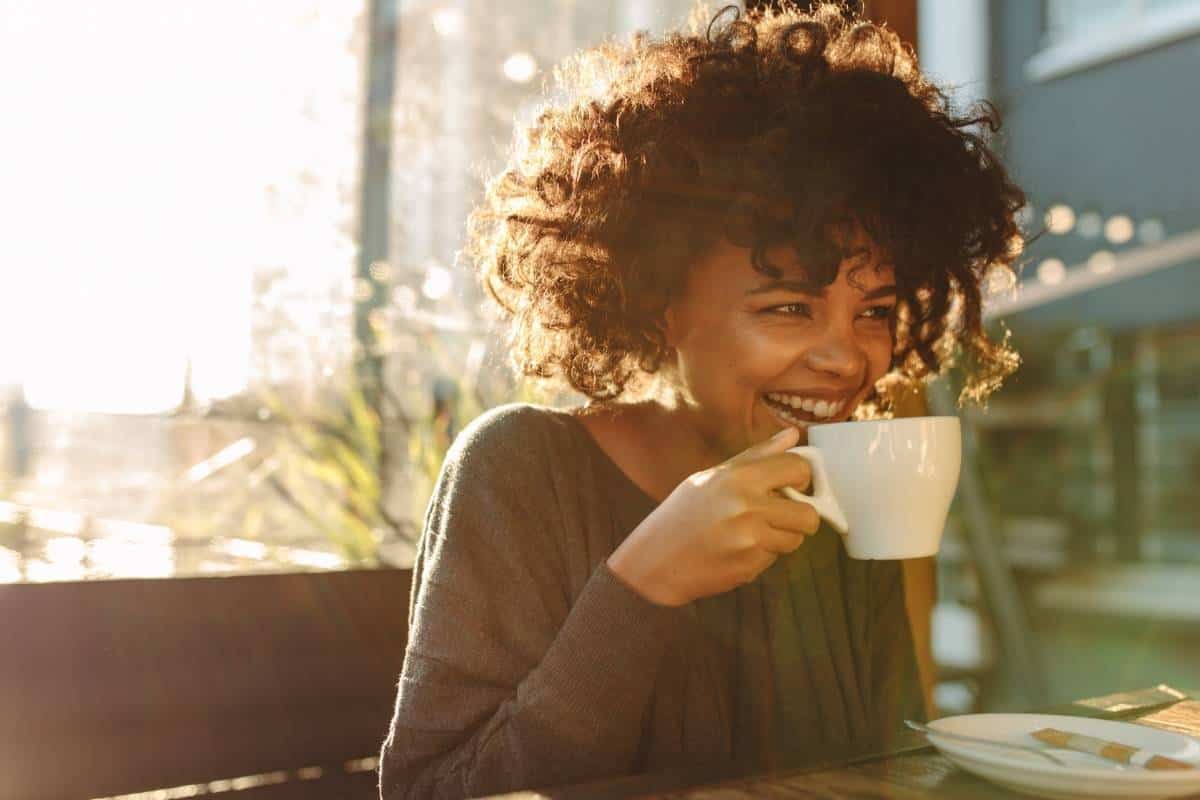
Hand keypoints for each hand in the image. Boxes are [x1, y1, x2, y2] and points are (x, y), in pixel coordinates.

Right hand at [606, 427, 820, 606]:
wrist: (655, 559)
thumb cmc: (683, 513)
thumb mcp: (714, 476)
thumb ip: (758, 456)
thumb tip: (793, 435)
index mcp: (739, 477)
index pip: (798, 469)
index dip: (802, 478)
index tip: (792, 486)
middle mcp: (747, 506)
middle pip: (808, 515)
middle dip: (801, 517)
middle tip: (781, 516)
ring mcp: (749, 539)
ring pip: (795, 540)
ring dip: (781, 538)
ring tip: (751, 533)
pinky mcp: (749, 566)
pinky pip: (775, 558)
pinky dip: (762, 555)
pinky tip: (736, 550)